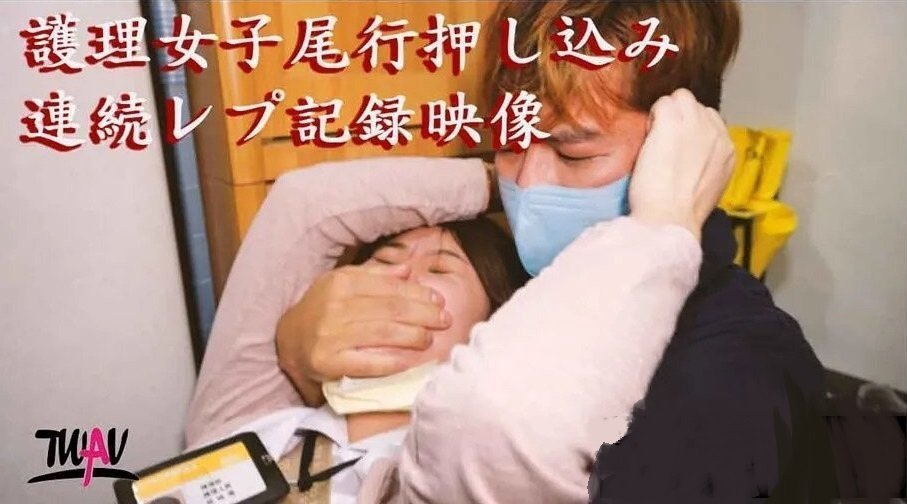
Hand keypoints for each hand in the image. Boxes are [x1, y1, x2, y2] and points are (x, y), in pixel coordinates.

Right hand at [276, 263, 450, 400]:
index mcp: (342, 282)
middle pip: (391, 309)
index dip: (418, 293)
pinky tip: (409, 361)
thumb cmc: (323, 308)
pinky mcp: (328, 362)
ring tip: (429, 338)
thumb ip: (375, 275)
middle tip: (444, 319)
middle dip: (424, 314)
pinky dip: (391, 362)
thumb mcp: (342, 283)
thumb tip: (408, 269)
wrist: (288, 341)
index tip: (438, 300)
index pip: (390, 287)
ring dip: (413, 336)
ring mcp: (331, 335)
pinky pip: (367, 363)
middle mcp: (336, 306)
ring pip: (383, 333)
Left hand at [629, 88, 734, 239]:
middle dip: (680, 117)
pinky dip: (653, 115)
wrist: (670, 218)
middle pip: (697, 106)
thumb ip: (705, 167)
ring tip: (654, 137)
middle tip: (663, 139)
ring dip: (666, 112)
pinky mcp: (673, 123)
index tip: (676, 146)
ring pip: (680, 98)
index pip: (711, 122)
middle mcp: (717, 133)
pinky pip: (662, 103)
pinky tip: (647, 136)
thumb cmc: (679, 214)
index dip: (691, 130)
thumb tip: (692, 160)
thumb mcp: (706, 189)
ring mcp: (696, 125)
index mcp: (727, 151)